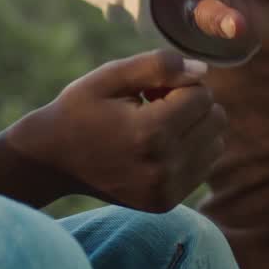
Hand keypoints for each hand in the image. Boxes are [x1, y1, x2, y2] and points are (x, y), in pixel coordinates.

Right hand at [0, 50, 226, 211]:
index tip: (148, 90)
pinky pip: (204, 166)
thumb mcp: (111, 76)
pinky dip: (189, 150)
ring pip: (216, 143)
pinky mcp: (166, 203)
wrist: (52, 161)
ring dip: (194, 128)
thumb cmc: (80, 110)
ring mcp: (166, 191)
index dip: (178, 83)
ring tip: (155, 126)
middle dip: (190, 104)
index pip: (202, 95)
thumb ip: (159, 65)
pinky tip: (156, 147)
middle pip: (215, 119)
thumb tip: (203, 70)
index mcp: (150, 134)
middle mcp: (163, 168)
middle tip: (153, 106)